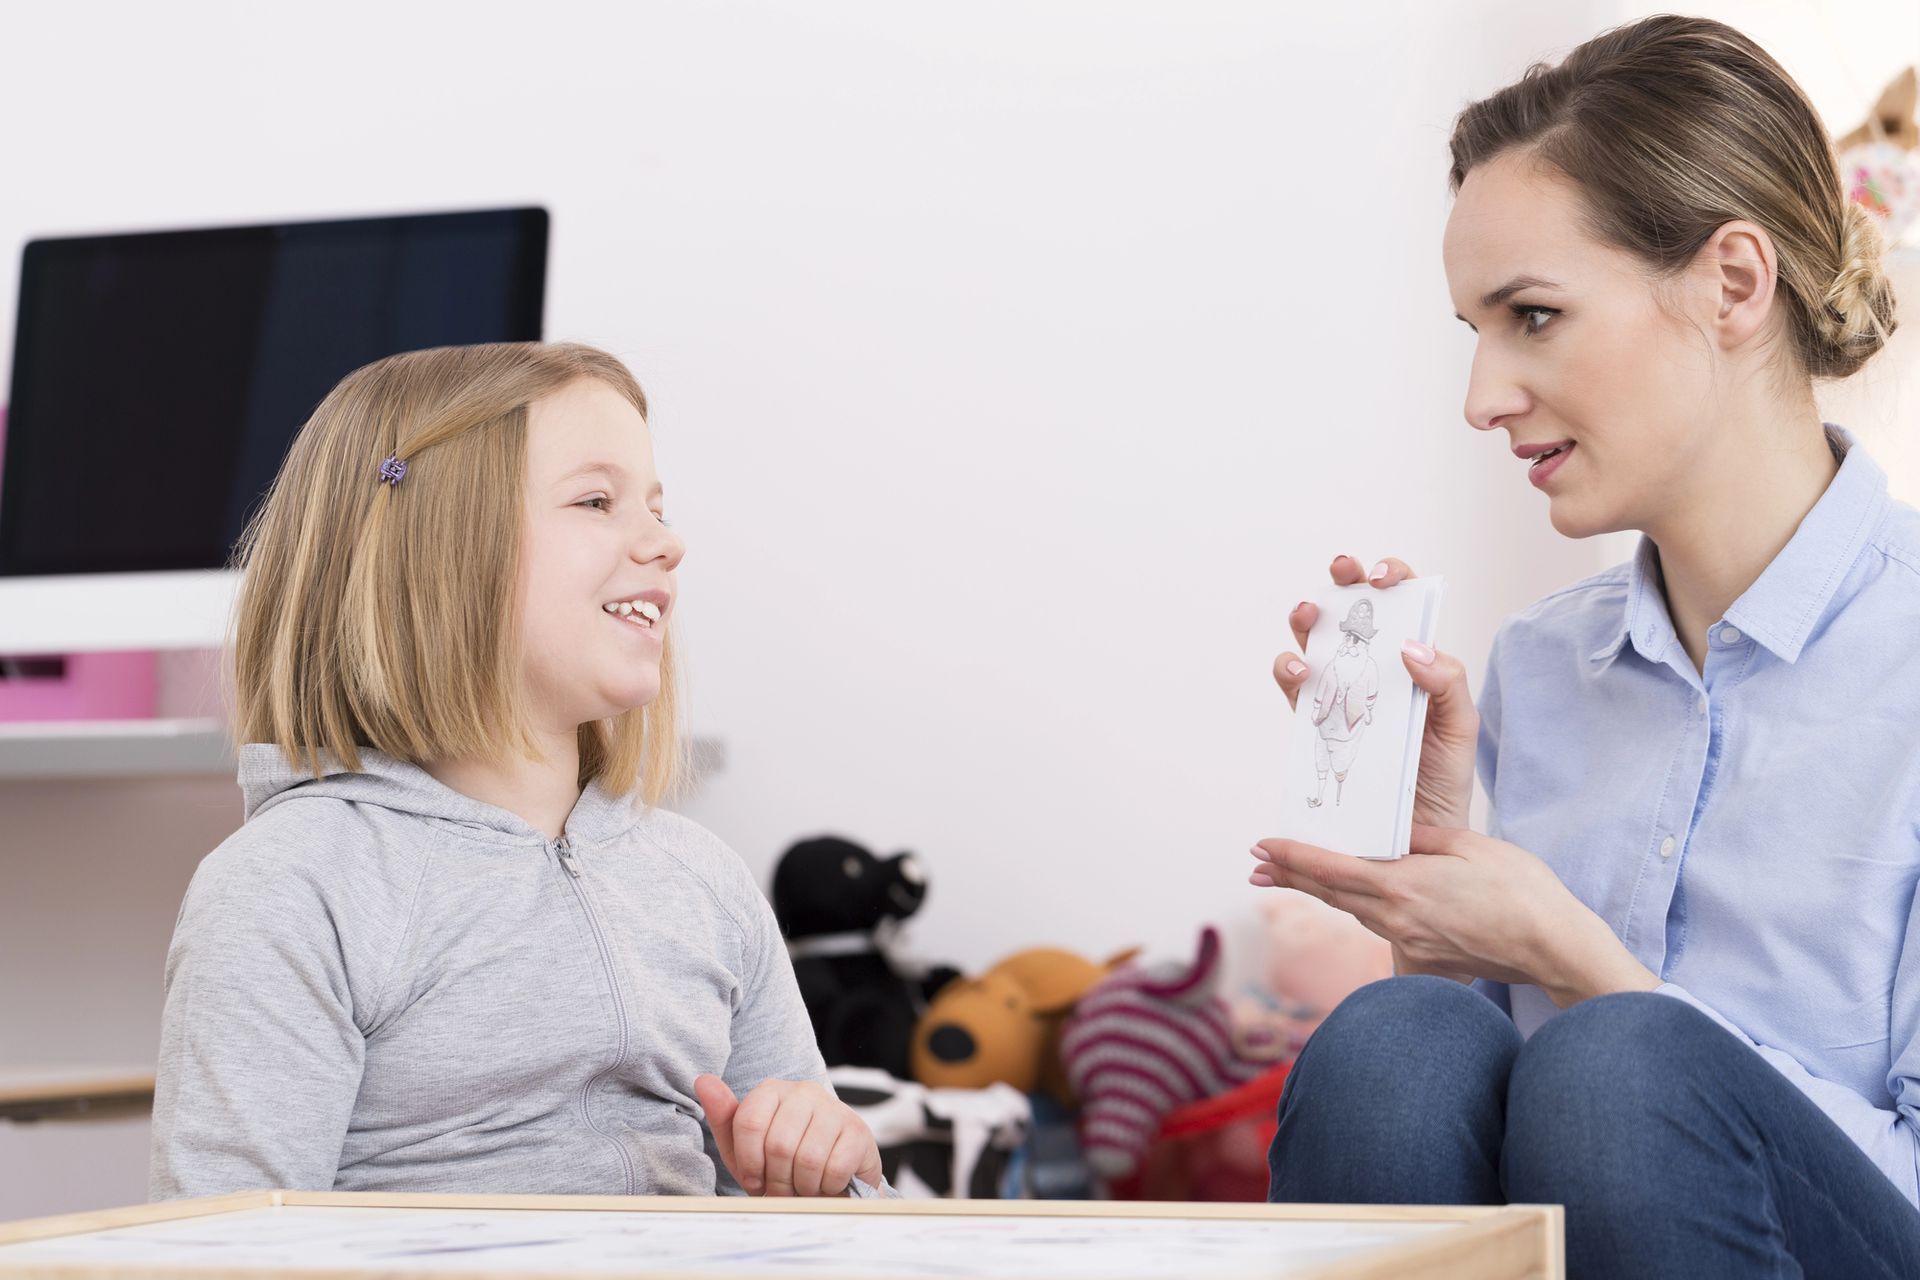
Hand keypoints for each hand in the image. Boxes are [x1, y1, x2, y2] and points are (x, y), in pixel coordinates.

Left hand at [693, 1075, 881, 1196]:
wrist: (828, 1181)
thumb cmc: (781, 1165)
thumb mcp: (744, 1148)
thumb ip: (723, 1117)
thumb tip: (702, 1080)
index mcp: (771, 1090)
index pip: (748, 1122)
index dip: (748, 1162)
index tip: (754, 1179)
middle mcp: (804, 1091)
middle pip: (778, 1145)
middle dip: (777, 1180)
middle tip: (782, 1189)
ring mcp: (835, 1109)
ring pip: (808, 1158)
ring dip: (802, 1186)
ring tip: (803, 1187)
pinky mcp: (859, 1131)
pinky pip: (835, 1168)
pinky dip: (827, 1187)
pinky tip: (827, 1183)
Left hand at [1248, 825, 1658, 1005]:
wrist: (1554, 948)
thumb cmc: (1521, 890)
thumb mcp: (1468, 844)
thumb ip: (1421, 837)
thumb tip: (1389, 834)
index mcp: (1403, 885)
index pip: (1330, 870)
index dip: (1290, 857)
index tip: (1260, 846)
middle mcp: (1397, 919)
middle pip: (1331, 894)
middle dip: (1290, 876)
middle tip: (1255, 864)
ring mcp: (1410, 943)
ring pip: (1354, 912)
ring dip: (1322, 893)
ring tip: (1290, 878)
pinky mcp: (1426, 960)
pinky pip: (1383, 929)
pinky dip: (1362, 910)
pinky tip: (1358, 901)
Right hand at [1272, 555, 1478, 827]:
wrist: (1416, 835)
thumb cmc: (1443, 778)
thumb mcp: (1461, 726)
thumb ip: (1447, 682)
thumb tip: (1411, 648)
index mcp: (1412, 661)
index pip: (1399, 605)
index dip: (1389, 579)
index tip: (1382, 579)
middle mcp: (1371, 669)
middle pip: (1350, 611)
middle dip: (1342, 582)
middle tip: (1343, 574)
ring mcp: (1338, 693)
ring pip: (1312, 640)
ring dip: (1306, 619)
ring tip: (1311, 617)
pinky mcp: (1314, 722)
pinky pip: (1294, 688)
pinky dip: (1290, 671)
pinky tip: (1302, 672)